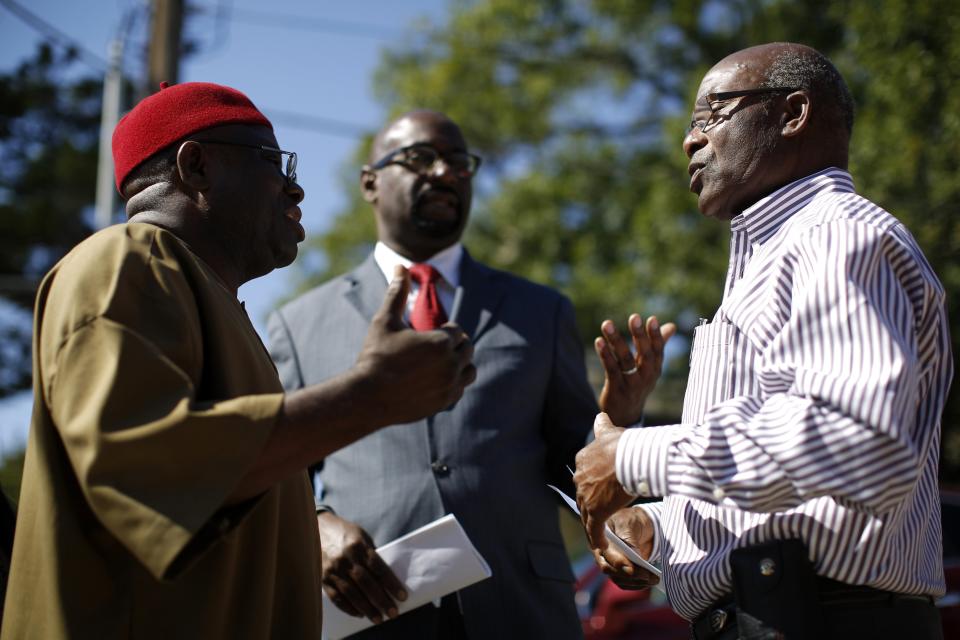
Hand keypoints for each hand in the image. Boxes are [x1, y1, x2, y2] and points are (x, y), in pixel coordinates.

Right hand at [317, 512, 406, 623]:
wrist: (316, 529)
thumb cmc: (345, 533)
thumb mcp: (361, 536)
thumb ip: (371, 555)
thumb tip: (385, 578)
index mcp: (358, 545)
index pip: (378, 568)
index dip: (391, 584)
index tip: (402, 596)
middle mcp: (345, 558)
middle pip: (366, 583)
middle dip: (381, 600)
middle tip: (393, 613)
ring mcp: (333, 569)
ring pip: (352, 593)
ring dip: (366, 608)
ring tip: (378, 618)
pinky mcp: (323, 578)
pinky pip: (336, 597)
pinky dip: (348, 608)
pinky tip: (359, 614)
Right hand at [355, 265, 476, 424]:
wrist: (367, 397)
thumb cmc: (375, 355)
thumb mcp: (385, 321)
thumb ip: (397, 293)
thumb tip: (400, 266)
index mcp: (441, 342)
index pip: (456, 330)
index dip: (443, 330)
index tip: (426, 335)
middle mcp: (451, 364)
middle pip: (466, 347)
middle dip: (452, 345)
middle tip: (431, 347)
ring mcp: (449, 385)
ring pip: (469, 369)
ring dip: (459, 363)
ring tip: (438, 363)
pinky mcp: (445, 402)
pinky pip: (460, 389)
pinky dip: (453, 382)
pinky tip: (434, 380)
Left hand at [574, 413, 633, 569]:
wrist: (632, 456)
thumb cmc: (627, 444)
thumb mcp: (611, 432)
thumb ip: (603, 428)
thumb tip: (599, 415)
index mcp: (583, 460)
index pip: (586, 478)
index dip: (596, 488)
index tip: (607, 494)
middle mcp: (580, 478)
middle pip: (586, 498)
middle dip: (595, 509)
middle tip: (609, 519)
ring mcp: (586, 497)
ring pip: (589, 518)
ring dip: (598, 530)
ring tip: (608, 541)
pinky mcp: (595, 513)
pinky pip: (595, 533)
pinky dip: (601, 544)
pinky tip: (608, 553)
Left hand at [595, 314, 675, 425]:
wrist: (625, 415)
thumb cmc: (638, 384)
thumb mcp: (651, 367)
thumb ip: (659, 345)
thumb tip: (672, 326)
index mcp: (655, 369)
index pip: (658, 350)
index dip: (656, 335)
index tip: (652, 318)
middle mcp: (646, 376)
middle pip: (645, 354)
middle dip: (639, 335)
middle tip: (634, 317)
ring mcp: (632, 384)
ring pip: (625, 360)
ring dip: (616, 341)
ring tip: (607, 323)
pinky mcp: (616, 389)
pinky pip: (611, 370)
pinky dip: (605, 355)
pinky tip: (598, 341)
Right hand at [599, 508, 658, 588]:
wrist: (637, 525)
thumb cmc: (630, 520)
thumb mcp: (628, 524)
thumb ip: (628, 540)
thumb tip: (634, 559)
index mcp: (600, 540)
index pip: (606, 555)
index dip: (618, 563)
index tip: (632, 569)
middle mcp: (602, 554)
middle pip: (610, 570)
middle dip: (630, 575)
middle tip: (647, 575)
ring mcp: (611, 565)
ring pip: (619, 579)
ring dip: (636, 582)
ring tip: (654, 579)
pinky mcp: (621, 573)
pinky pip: (625, 583)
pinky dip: (638, 584)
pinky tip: (650, 581)